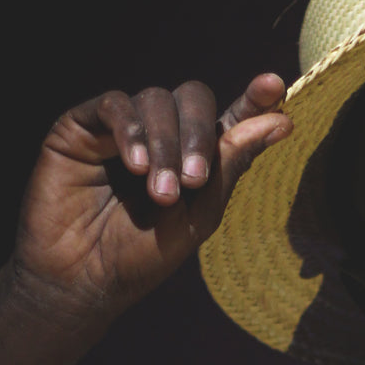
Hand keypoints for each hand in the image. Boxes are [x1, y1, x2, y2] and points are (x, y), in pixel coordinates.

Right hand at [13, 74, 290, 331]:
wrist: (83, 279)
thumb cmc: (141, 255)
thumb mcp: (198, 216)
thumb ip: (232, 165)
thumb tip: (281, 120)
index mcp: (196, 155)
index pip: (232, 116)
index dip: (254, 99)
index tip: (272, 85)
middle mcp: (162, 134)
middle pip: (194, 97)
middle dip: (200, 134)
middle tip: (195, 180)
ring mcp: (122, 127)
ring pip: (156, 99)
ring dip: (165, 144)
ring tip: (160, 192)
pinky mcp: (82, 126)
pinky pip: (113, 104)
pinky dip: (130, 129)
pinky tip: (135, 165)